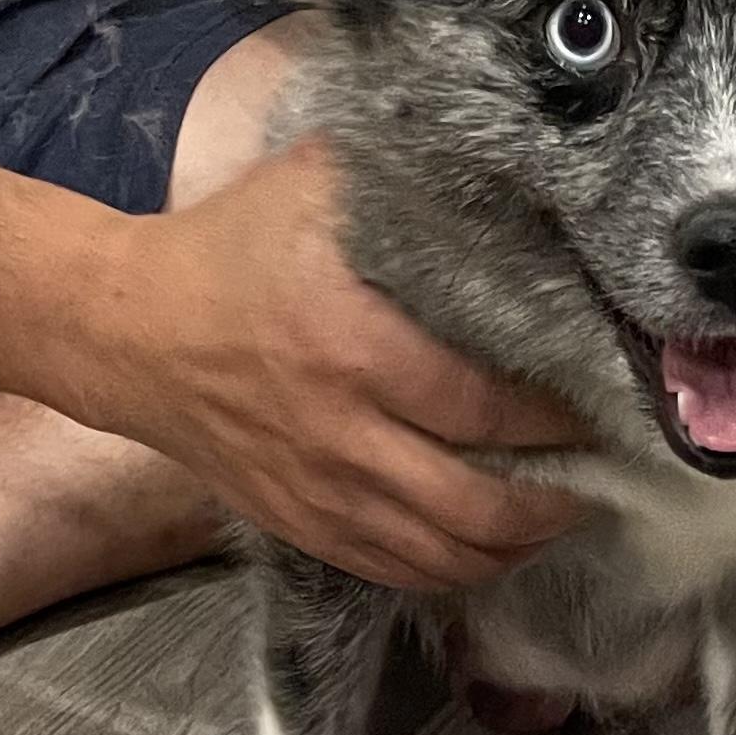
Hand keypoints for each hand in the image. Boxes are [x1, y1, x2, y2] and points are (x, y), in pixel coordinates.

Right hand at [76, 136, 589, 588]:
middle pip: (477, 503)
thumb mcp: (315, 186)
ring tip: (560, 514)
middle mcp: (343, 432)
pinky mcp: (300, 524)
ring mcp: (320, 491)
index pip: (488, 405)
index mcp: (356, 346)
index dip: (561, 415)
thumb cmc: (229, 247)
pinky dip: (454, 571)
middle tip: (600, 473)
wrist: (127, 331)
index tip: (608, 400)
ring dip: (515, 545)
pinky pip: (395, 573)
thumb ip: (407, 181)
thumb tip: (501, 161)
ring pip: (442, 554)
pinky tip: (489, 545)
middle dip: (557, 499)